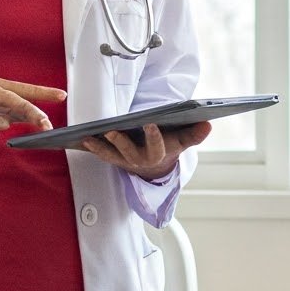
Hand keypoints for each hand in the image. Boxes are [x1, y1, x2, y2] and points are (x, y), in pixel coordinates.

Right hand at [0, 77, 65, 148]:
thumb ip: (12, 114)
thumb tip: (35, 117)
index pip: (22, 88)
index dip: (43, 92)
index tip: (62, 95)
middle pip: (15, 94)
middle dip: (35, 107)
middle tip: (49, 121)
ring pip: (2, 99)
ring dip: (22, 110)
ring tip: (37, 122)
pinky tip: (4, 126)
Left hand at [78, 119, 211, 180]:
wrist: (156, 167)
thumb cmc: (169, 146)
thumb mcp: (182, 141)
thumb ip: (194, 134)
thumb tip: (209, 124)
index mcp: (158, 154)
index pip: (157, 146)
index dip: (153, 136)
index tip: (150, 123)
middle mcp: (139, 160)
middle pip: (129, 152)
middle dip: (120, 141)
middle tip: (111, 130)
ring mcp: (124, 161)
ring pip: (111, 156)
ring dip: (99, 147)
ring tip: (89, 137)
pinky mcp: (113, 159)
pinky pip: (100, 154)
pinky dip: (91, 147)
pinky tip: (81, 138)